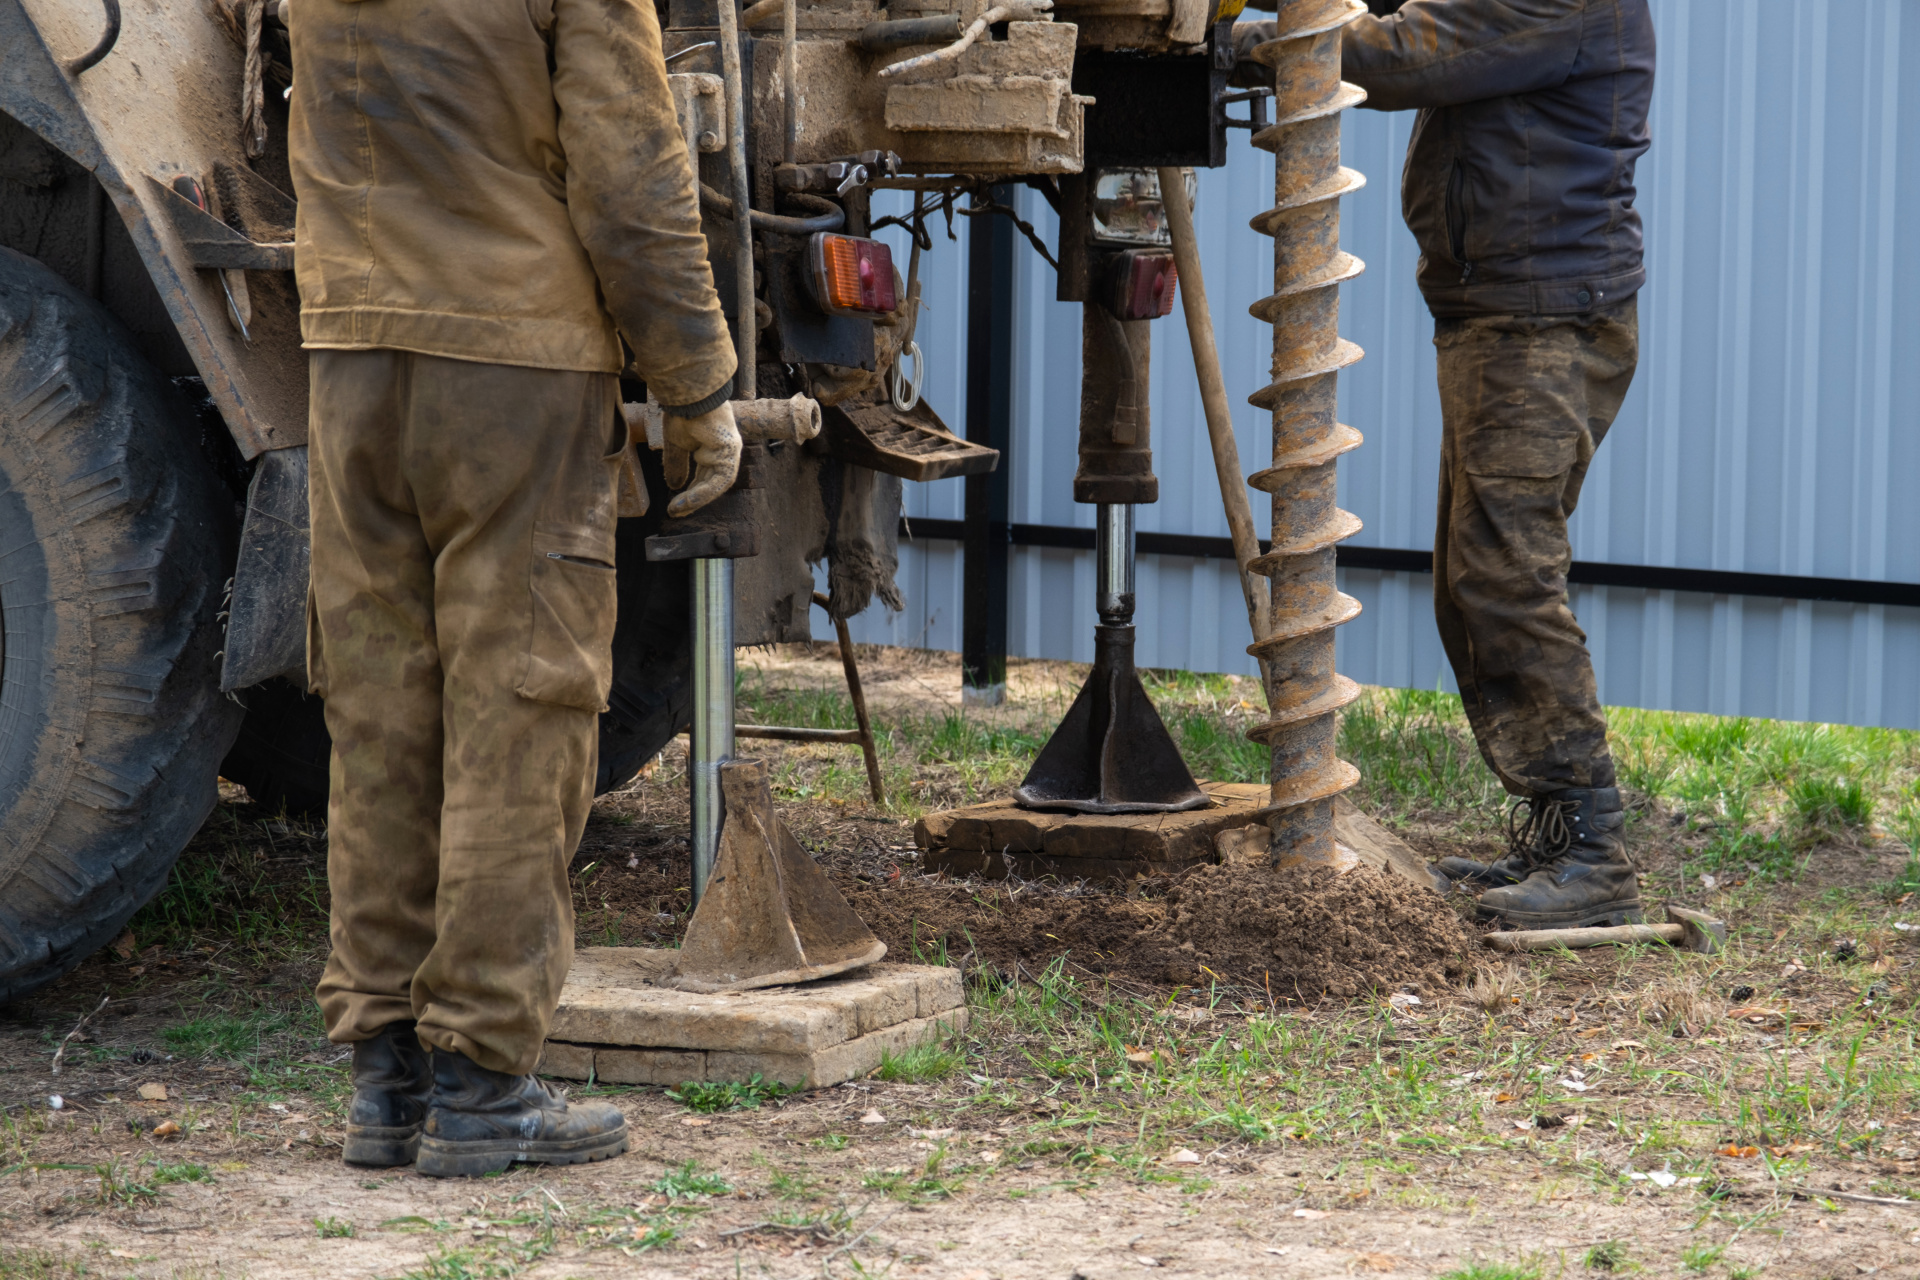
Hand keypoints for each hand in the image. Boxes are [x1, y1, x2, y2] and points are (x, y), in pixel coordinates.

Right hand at [662, 401, 741, 516]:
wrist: (688, 396)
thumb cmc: (684, 412)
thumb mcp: (677, 444)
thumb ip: (677, 465)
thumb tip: (673, 486)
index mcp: (714, 447)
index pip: (706, 475)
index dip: (693, 491)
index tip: (678, 504)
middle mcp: (725, 450)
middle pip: (712, 482)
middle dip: (694, 499)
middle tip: (677, 512)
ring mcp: (731, 451)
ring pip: (716, 485)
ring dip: (697, 499)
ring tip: (678, 509)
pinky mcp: (731, 451)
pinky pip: (719, 480)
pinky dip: (703, 493)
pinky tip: (687, 501)